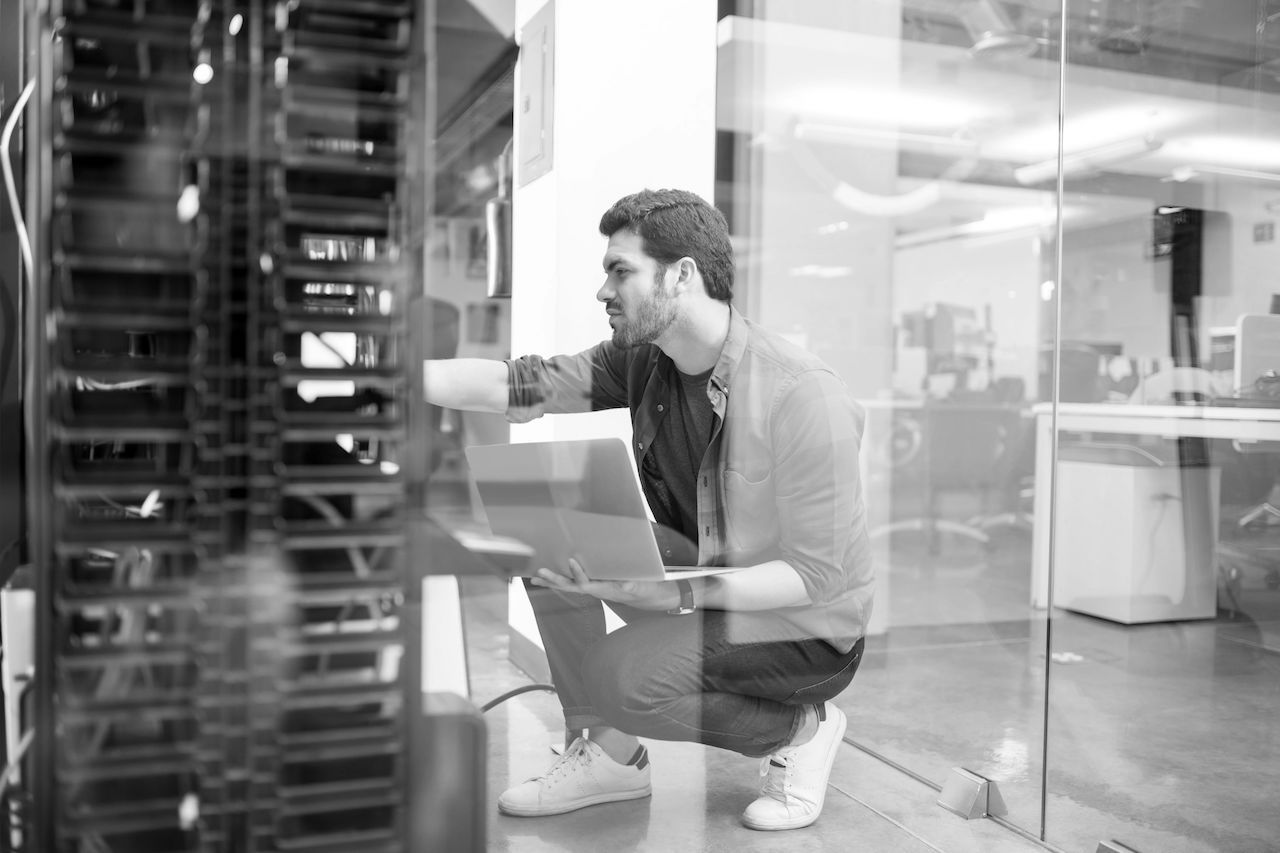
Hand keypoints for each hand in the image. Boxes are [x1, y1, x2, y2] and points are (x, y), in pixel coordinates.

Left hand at [529, 558, 678, 610]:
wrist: (644, 597)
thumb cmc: (644, 590)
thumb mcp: (642, 587)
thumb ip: (634, 586)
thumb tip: (627, 585)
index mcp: (605, 590)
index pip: (588, 584)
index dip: (579, 573)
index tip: (572, 560)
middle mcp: (595, 590)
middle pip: (571, 586)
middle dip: (555, 579)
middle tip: (539, 572)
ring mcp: (592, 587)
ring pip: (568, 585)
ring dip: (552, 581)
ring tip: (534, 577)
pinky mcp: (592, 583)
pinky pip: (572, 581)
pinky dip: (559, 577)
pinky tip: (549, 574)